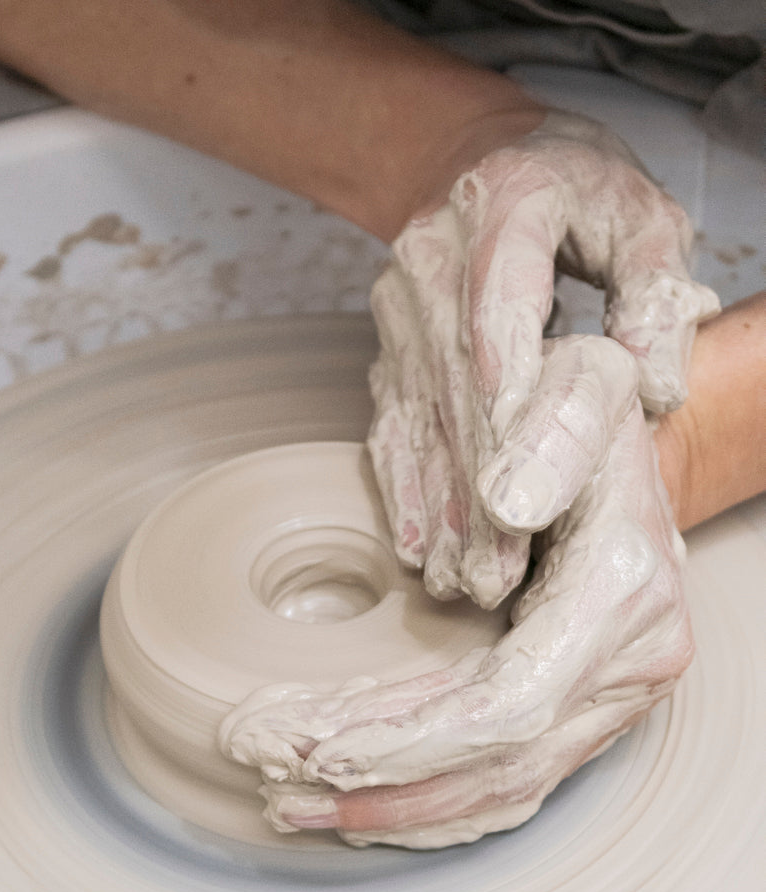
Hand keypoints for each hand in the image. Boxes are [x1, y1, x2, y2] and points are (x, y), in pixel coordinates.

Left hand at [223, 334, 691, 847]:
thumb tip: (507, 501)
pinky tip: (362, 802)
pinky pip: (509, 777)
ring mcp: (610, 694)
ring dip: (395, 806)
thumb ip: (558, 430)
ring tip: (296, 802)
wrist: (628, 456)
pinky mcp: (581, 708)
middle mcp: (629, 663)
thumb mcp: (584, 384)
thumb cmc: (591, 418)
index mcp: (624, 593)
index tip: (320, 750)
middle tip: (275, 780)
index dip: (412, 740)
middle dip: (381, 783)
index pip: (510, 702)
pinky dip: (431, 798)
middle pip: (498, 763)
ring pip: (501, 786)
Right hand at [368, 110, 718, 609]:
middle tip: (498, 574)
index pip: (498, 313)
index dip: (507, 409)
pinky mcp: (387, 345)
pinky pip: (391, 424)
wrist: (471, 160)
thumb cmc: (569, 187)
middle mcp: (434, 258)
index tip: (520, 492)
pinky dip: (406, 489)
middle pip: (455, 387)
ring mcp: (400, 307)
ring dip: (441, 508)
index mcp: (505, 205)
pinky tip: (418, 546)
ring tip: (463, 581)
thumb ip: (654, 290)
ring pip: (420, 419)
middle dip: (478, 488)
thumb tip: (655, 390)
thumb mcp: (639, 212)